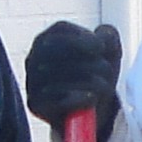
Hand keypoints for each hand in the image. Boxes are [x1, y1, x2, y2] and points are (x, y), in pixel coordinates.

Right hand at [27, 21, 122, 136]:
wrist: (86, 111)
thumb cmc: (95, 74)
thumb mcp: (108, 52)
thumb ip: (109, 37)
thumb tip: (103, 37)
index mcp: (47, 38)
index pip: (61, 31)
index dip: (83, 38)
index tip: (101, 47)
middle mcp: (34, 57)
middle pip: (60, 51)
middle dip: (91, 61)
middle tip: (107, 70)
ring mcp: (32, 80)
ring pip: (61, 76)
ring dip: (92, 82)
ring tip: (105, 87)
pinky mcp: (35, 103)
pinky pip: (57, 98)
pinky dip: (78, 98)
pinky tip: (91, 98)